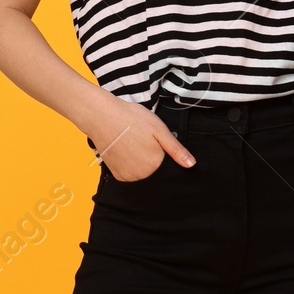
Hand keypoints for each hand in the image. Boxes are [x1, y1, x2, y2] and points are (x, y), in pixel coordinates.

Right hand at [79, 91, 195, 181]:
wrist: (101, 116)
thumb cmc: (131, 119)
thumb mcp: (159, 129)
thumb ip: (175, 149)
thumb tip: (191, 165)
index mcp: (155, 165)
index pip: (169, 171)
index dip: (168, 160)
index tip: (161, 148)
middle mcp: (141, 175)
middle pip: (156, 175)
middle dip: (155, 163)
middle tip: (146, 144)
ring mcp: (127, 177)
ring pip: (143, 176)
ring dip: (143, 166)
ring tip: (136, 146)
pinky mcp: (116, 175)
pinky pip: (130, 176)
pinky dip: (132, 168)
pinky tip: (128, 152)